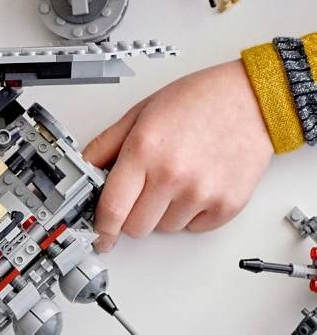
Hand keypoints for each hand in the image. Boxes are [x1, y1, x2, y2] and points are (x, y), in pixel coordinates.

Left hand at [83, 60, 273, 251]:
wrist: (249, 100)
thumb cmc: (197, 101)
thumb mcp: (139, 113)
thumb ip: (106, 144)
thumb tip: (85, 168)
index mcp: (145, 150)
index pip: (113, 207)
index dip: (102, 227)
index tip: (99, 234)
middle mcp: (172, 175)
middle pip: (136, 226)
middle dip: (131, 215)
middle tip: (141, 192)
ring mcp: (201, 193)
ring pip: (165, 228)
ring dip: (162, 212)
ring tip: (175, 177)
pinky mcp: (227, 205)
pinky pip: (195, 228)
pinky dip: (190, 213)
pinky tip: (194, 184)